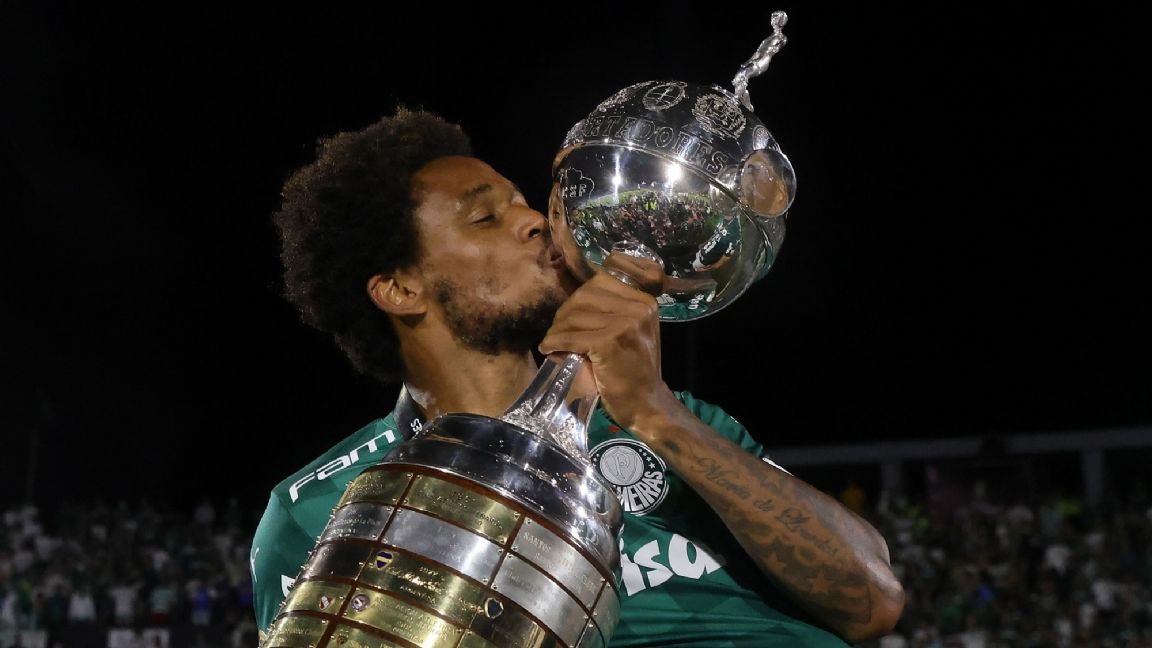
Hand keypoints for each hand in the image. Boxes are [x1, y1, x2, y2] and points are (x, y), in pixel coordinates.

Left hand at [538, 253, 674, 429]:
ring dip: (557, 329)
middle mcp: (639, 307)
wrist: (646, 404)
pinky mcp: (610, 342)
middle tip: (557, 331)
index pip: (600, 282)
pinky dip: (556, 342)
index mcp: (644, 301)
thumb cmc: (635, 371)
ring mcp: (626, 323)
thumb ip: (614, 311)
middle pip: (585, 296)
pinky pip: (572, 336)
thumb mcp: (633, 331)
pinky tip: (550, 349)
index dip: (578, 298)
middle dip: (565, 313)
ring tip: (553, 342)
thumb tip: (574, 299)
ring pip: (575, 315)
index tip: (570, 315)